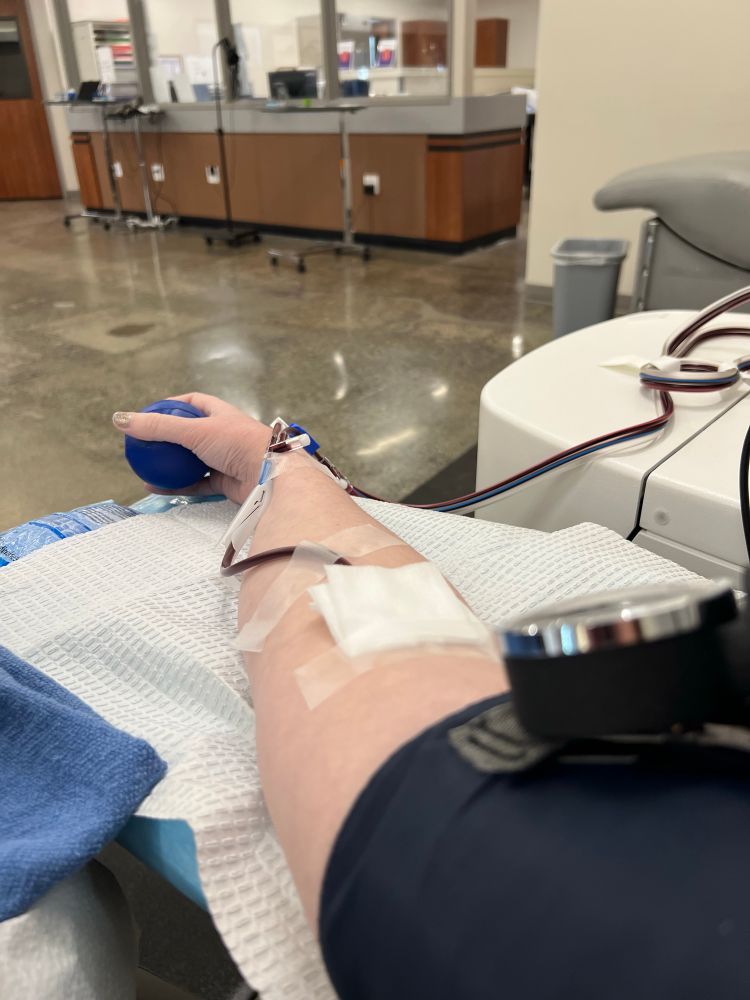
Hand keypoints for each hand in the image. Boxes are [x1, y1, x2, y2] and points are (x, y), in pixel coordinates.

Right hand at [112, 393, 270, 503]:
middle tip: (144, 445)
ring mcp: (226, 459)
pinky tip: (156, 488)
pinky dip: (178, 486)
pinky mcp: (227, 482)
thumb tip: (119, 419)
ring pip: (193, 461)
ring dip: (171, 465)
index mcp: (221, 414)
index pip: (194, 402)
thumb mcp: (194, 430)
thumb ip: (158, 427)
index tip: (151, 412)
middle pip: (191, 433)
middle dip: (170, 439)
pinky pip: (196, 483)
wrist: (271, 475)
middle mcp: (225, 435)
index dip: (173, 404)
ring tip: (145, 467)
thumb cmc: (238, 444)